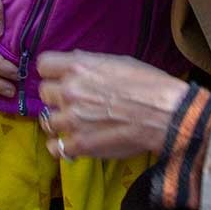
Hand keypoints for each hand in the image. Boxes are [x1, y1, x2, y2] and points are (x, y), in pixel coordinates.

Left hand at [36, 51, 187, 159]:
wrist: (166, 114)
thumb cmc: (149, 85)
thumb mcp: (118, 61)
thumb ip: (90, 63)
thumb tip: (73, 62)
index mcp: (79, 67)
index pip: (43, 65)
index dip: (52, 72)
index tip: (61, 79)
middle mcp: (70, 91)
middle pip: (44, 93)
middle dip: (58, 97)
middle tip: (75, 103)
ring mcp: (72, 119)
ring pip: (47, 120)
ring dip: (61, 122)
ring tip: (77, 124)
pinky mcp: (80, 144)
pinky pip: (54, 147)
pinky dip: (61, 147)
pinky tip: (73, 143)